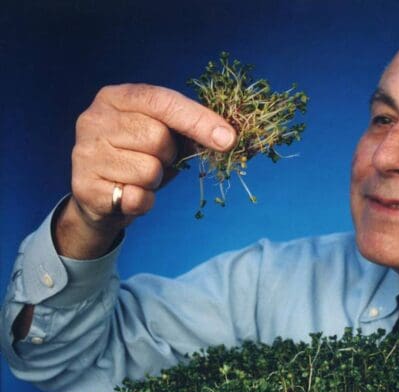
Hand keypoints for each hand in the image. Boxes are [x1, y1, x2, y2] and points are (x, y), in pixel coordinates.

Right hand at [56, 83, 235, 257]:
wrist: (101, 198)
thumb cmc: (140, 157)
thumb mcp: (163, 134)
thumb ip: (189, 127)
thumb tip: (229, 136)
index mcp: (116, 97)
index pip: (162, 101)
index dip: (198, 120)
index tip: (228, 139)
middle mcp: (93, 119)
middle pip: (157, 137)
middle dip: (168, 155)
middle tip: (156, 160)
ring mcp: (84, 153)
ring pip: (148, 170)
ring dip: (155, 180)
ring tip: (140, 177)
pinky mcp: (85, 187)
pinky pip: (137, 197)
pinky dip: (145, 201)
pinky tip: (130, 195)